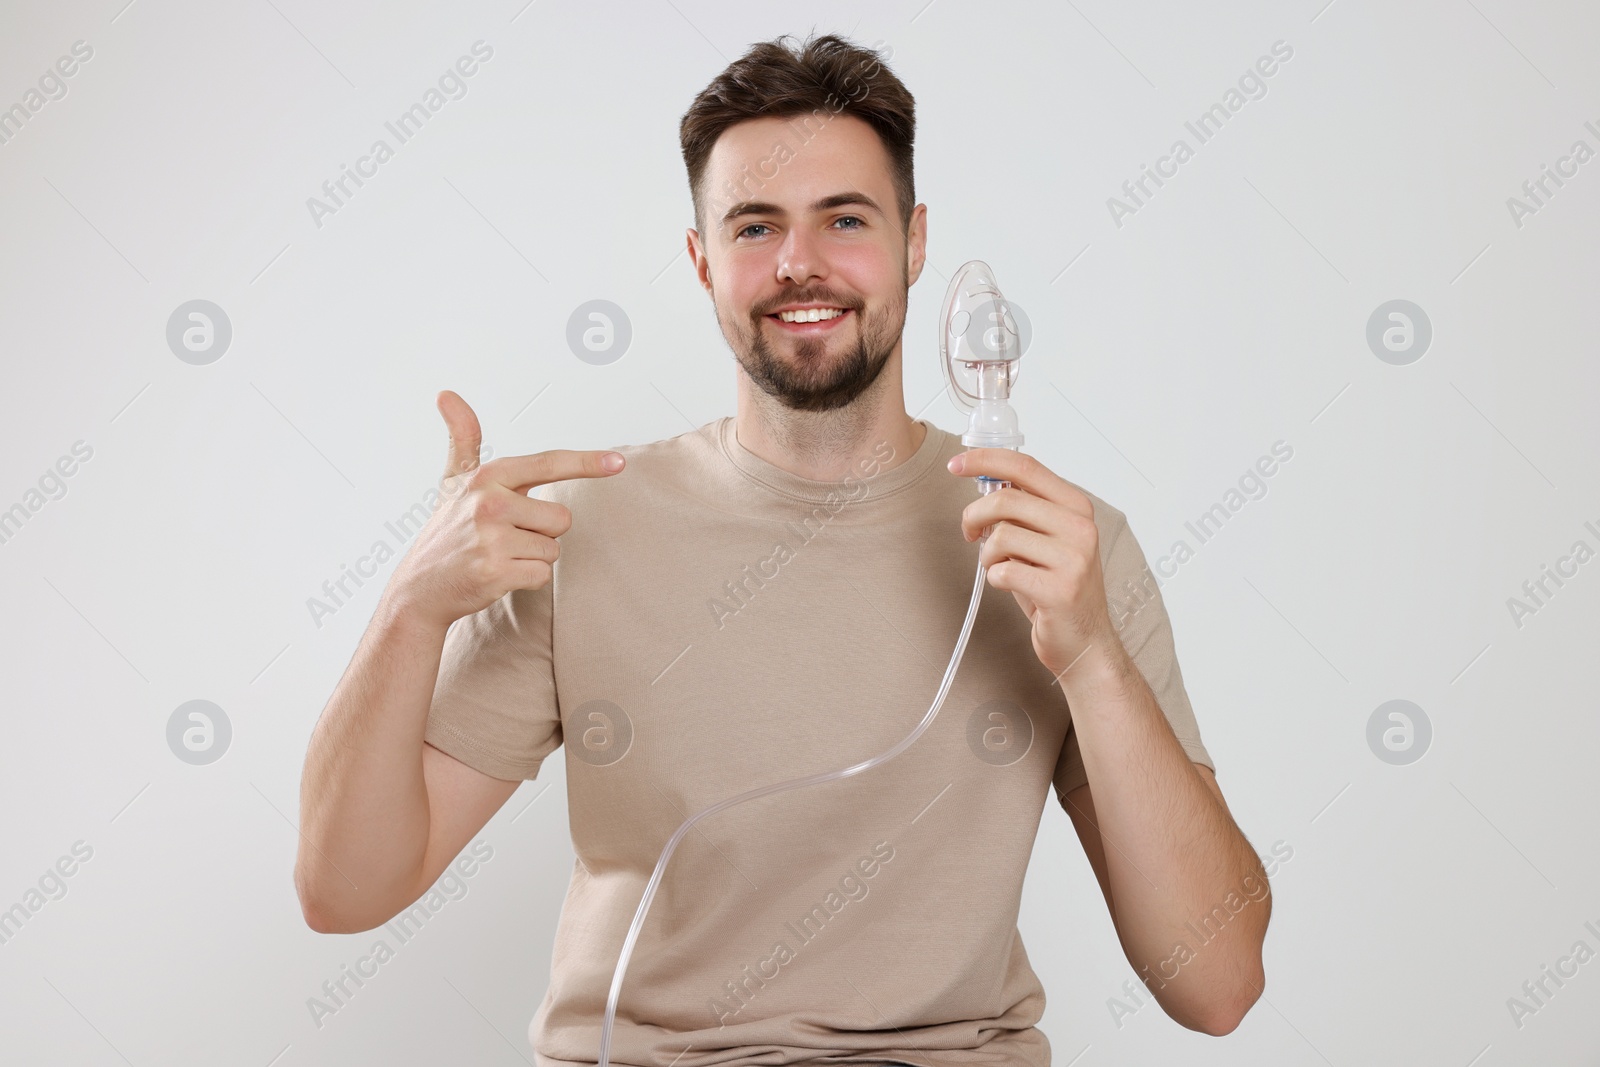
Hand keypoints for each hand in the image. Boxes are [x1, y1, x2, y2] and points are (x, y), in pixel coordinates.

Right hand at [388, 390, 624, 629]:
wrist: (421, 589)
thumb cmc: (447, 532)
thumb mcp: (454, 481)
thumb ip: (462, 438)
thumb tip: (447, 393)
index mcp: (487, 477)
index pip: (548, 464)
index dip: (587, 463)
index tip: (619, 462)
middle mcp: (489, 503)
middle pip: (561, 519)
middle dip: (541, 533)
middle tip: (504, 538)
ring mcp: (492, 539)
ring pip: (552, 550)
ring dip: (532, 558)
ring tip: (497, 556)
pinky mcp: (496, 572)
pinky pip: (543, 575)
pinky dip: (526, 580)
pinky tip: (498, 576)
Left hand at [950, 448, 1117, 681]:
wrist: (1085, 642)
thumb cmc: (1057, 589)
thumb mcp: (1044, 540)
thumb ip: (1022, 511)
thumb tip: (983, 481)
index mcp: (1076, 507)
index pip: (1025, 467)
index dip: (985, 460)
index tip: (956, 464)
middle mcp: (1080, 528)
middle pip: (1005, 499)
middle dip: (973, 516)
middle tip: (969, 533)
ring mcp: (1073, 559)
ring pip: (1000, 536)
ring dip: (987, 554)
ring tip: (998, 567)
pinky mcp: (1060, 590)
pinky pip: (1003, 571)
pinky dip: (995, 578)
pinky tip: (1009, 585)